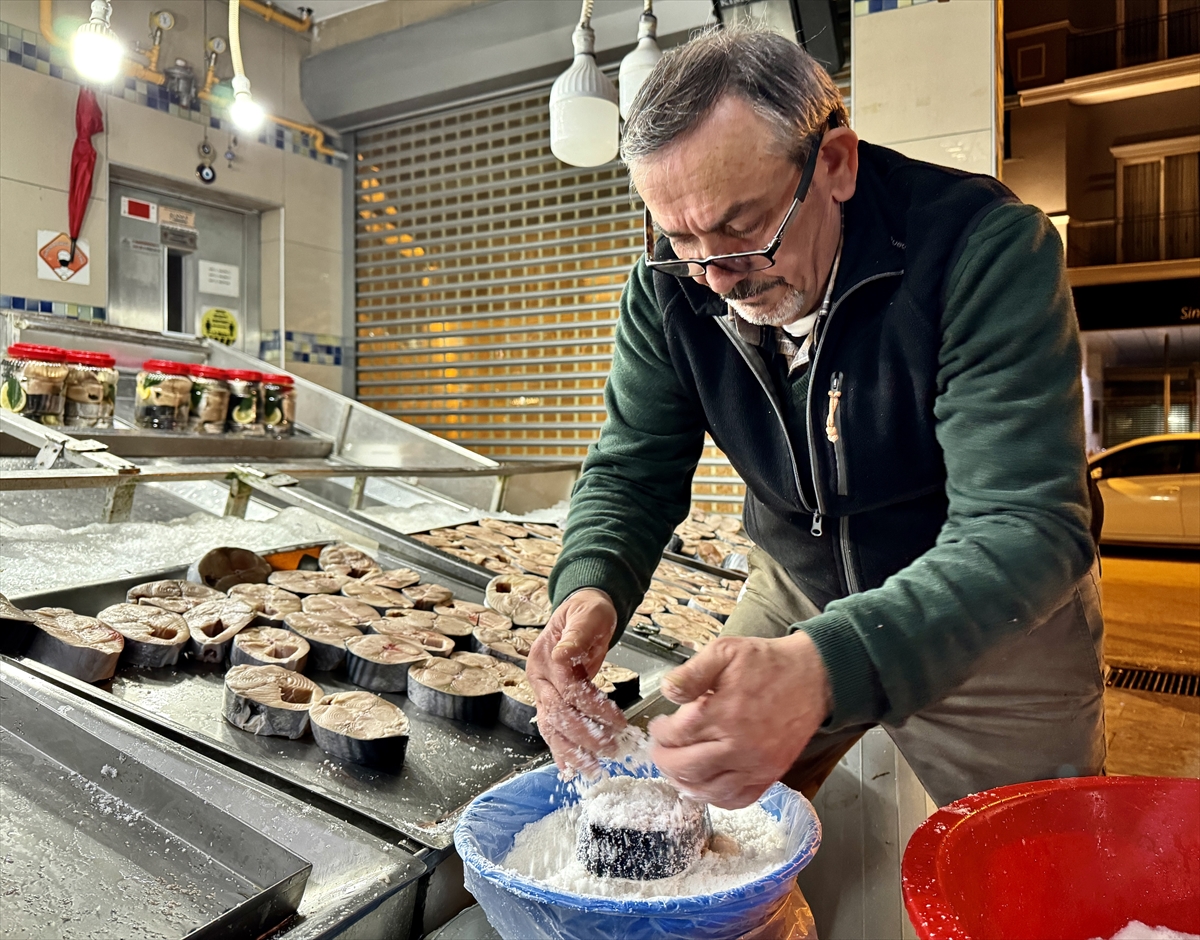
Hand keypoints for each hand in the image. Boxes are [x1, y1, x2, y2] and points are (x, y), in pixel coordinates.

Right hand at [527, 588, 626, 774]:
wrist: (582, 611)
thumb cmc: (588, 611)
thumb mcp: (587, 614)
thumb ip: (578, 634)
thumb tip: (564, 653)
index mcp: (546, 657)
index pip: (568, 690)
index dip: (592, 708)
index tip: (617, 721)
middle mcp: (539, 677)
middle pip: (557, 714)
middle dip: (584, 736)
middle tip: (610, 750)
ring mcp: (543, 690)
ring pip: (551, 727)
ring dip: (571, 751)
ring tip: (592, 769)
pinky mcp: (551, 700)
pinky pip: (553, 728)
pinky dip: (562, 750)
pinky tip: (571, 768)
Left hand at [648, 632, 831, 808]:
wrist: (814, 677)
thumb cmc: (768, 663)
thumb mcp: (726, 651)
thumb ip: (693, 672)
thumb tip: (667, 690)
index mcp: (725, 713)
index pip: (676, 736)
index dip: (660, 734)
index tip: (658, 727)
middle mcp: (740, 746)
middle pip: (686, 769)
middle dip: (664, 761)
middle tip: (659, 750)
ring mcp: (757, 766)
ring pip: (708, 791)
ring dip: (684, 783)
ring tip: (676, 768)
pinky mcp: (770, 775)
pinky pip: (737, 800)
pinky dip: (715, 797)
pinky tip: (705, 784)